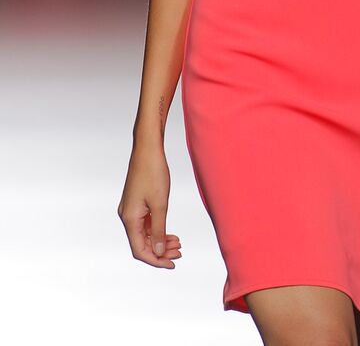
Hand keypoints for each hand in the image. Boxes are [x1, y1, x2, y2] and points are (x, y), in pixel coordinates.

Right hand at [117, 141, 181, 267]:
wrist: (148, 148)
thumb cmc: (153, 172)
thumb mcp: (160, 204)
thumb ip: (159, 230)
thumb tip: (158, 252)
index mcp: (129, 218)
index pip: (139, 250)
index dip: (155, 260)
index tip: (172, 264)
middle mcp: (127, 216)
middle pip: (142, 243)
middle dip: (160, 251)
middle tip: (179, 252)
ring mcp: (131, 209)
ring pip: (145, 234)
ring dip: (160, 241)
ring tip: (178, 243)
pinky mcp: (137, 203)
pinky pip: (146, 223)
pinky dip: (158, 230)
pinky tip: (170, 233)